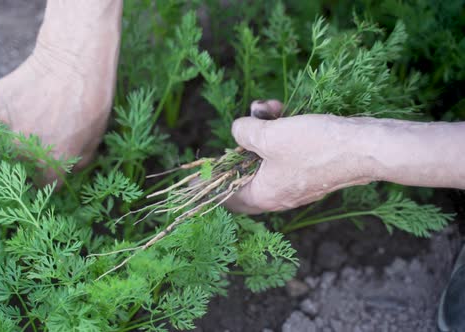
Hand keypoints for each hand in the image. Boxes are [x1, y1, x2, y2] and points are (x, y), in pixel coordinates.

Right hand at [0, 1, 121, 180]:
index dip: (50, 175)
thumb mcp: (96, 138)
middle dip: (35, 152)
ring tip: (44, 108)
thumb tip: (68, 172)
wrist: (75, 58)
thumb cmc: (92, 99)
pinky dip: (16, 105)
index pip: (44, 184)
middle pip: (23, 161)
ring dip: (23, 128)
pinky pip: (4, 111)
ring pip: (11, 135)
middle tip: (51, 131)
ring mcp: (6, 124)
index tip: (54, 166)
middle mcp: (23, 149)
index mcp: (49, 163)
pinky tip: (34, 92)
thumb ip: (78, 162)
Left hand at [226, 100, 379, 213]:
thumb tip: (238, 130)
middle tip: (245, 124)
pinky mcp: (312, 168)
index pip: (227, 198)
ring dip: (264, 130)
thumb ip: (244, 133)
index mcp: (264, 196)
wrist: (365, 147)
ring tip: (267, 108)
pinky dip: (282, 133)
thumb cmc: (315, 146)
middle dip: (243, 141)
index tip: (202, 170)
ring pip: (267, 156)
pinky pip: (286, 152)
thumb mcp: (269, 135)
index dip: (212, 183)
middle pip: (247, 170)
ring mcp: (297, 182)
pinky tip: (282, 110)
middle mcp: (279, 194)